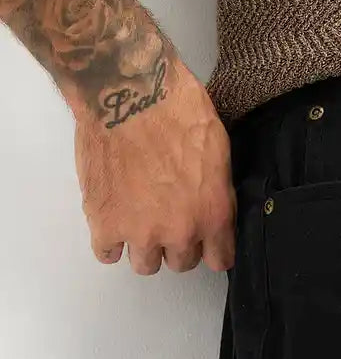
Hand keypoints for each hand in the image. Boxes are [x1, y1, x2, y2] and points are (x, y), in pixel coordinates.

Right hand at [74, 56, 235, 274]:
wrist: (129, 94)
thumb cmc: (179, 109)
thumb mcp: (218, 150)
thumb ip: (217, 190)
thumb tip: (212, 206)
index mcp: (214, 214)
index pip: (220, 259)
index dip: (213, 248)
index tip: (206, 240)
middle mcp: (179, 232)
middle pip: (181, 262)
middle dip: (177, 242)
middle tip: (167, 216)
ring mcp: (139, 232)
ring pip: (145, 264)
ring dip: (144, 245)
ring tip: (139, 218)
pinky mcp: (103, 223)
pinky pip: (106, 253)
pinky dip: (110, 241)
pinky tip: (113, 220)